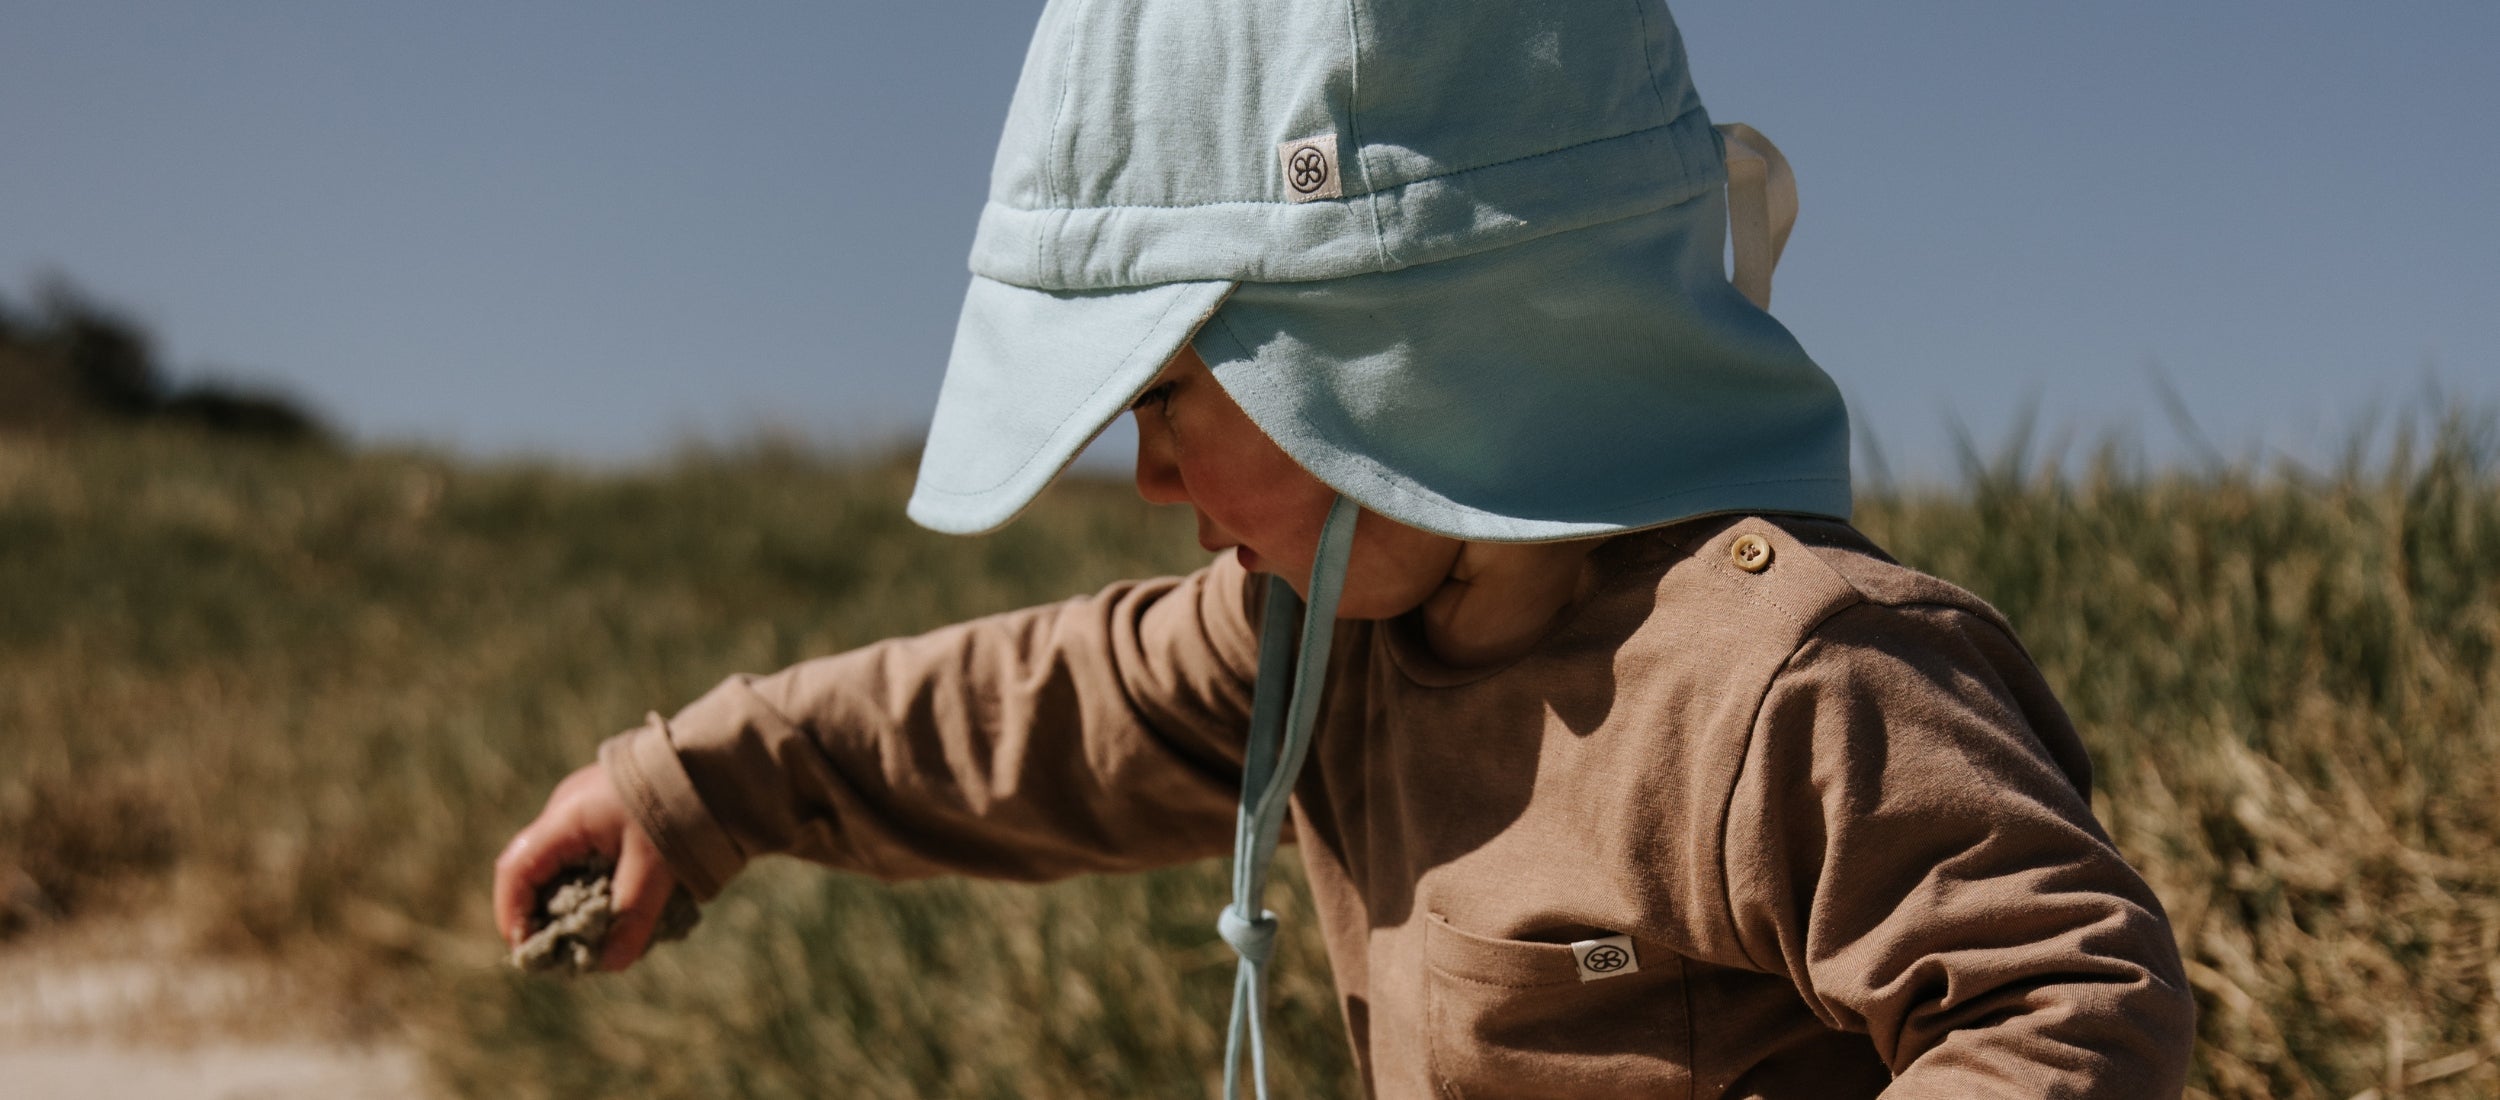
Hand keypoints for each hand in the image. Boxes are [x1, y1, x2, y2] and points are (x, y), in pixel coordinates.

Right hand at [493, 762, 679, 971]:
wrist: (718, 761)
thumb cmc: (680, 807)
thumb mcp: (657, 866)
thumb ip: (634, 915)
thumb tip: (611, 964)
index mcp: (566, 817)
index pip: (516, 868)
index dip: (512, 913)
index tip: (527, 950)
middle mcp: (568, 811)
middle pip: (537, 871)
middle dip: (546, 915)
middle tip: (566, 952)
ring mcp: (589, 810)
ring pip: (566, 867)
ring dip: (577, 903)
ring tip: (598, 936)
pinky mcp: (613, 814)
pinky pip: (591, 857)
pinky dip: (599, 886)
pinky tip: (622, 908)